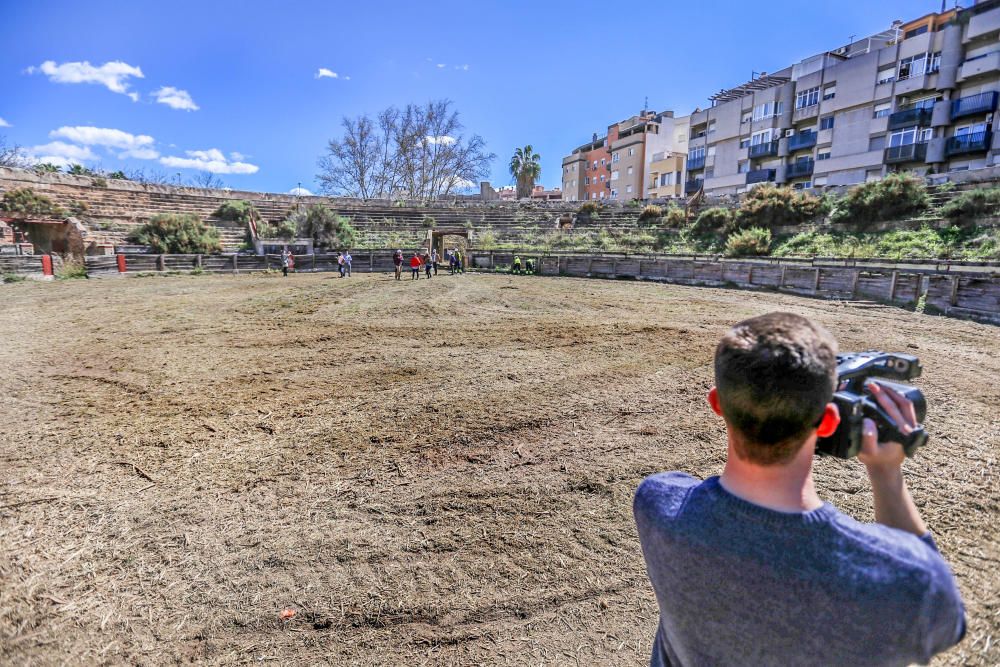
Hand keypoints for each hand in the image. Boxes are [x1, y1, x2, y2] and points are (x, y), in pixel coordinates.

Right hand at [857, 382, 927, 535]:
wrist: (885, 467)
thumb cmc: (876, 459)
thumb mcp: (868, 452)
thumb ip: (868, 438)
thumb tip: (867, 421)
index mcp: (902, 432)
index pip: (894, 408)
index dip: (882, 396)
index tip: (871, 387)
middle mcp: (910, 427)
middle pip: (903, 402)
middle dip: (887, 390)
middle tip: (874, 383)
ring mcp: (911, 426)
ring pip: (906, 403)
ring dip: (894, 392)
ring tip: (881, 385)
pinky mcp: (908, 424)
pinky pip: (905, 407)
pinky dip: (897, 398)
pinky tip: (887, 394)